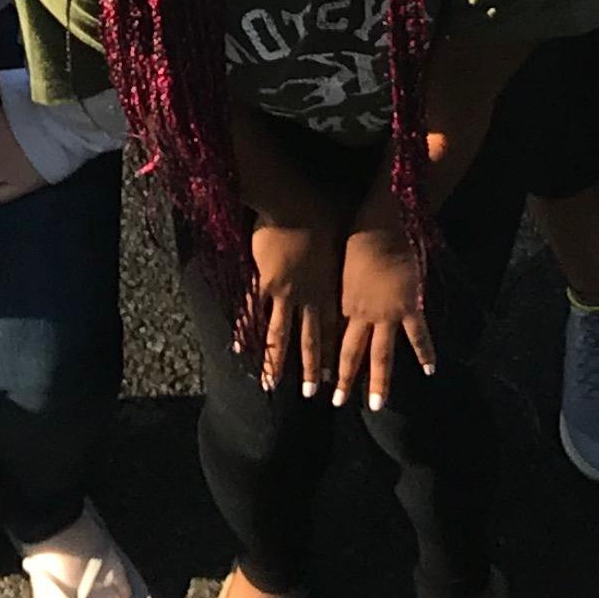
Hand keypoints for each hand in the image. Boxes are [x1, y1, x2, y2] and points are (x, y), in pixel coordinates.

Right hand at [243, 216, 343, 393]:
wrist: (296, 204)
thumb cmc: (323, 213)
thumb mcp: (340, 236)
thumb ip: (344, 252)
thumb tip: (360, 252)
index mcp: (329, 286)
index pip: (332, 327)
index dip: (333, 352)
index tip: (334, 375)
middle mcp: (308, 295)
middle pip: (309, 339)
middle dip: (310, 368)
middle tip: (309, 393)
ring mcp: (285, 291)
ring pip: (280, 333)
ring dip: (275, 361)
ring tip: (271, 384)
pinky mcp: (264, 282)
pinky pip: (253, 311)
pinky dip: (245, 331)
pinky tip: (238, 349)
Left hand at [332, 221, 435, 408]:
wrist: (379, 224)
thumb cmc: (353, 234)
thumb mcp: (334, 260)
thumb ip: (332, 279)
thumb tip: (319, 280)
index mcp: (341, 303)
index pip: (332, 338)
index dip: (325, 359)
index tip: (320, 378)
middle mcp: (361, 315)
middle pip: (350, 354)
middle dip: (344, 380)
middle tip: (337, 403)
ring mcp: (386, 313)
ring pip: (381, 355)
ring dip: (379, 381)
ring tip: (378, 405)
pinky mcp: (409, 306)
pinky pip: (418, 335)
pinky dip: (424, 352)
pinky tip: (430, 370)